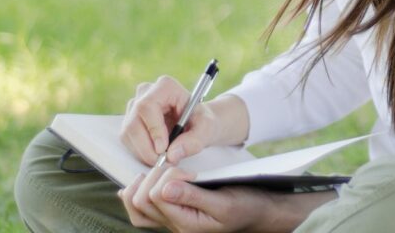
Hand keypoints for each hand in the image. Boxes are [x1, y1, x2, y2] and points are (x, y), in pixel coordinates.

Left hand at [118, 165, 278, 231]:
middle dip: (154, 177)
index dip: (167, 176)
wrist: (257, 212)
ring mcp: (171, 221)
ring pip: (137, 206)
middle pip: (141, 201)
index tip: (189, 172)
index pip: (156, 196)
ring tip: (162, 172)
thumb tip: (165, 189)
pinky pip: (143, 210)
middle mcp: (174, 225)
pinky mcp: (172, 213)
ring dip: (144, 183)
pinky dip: (139, 192)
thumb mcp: (224, 202)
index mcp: (186, 224)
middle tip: (177, 169)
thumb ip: (193, 197)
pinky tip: (147, 181)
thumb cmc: (245, 207)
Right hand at [120, 75, 222, 164]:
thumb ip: (193, 141)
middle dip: (147, 147)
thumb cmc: (202, 121)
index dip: (153, 129)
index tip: (163, 149)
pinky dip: (140, 152)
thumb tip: (172, 154)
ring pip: (128, 133)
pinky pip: (127, 139)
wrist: (197, 123)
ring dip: (143, 152)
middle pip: (134, 122)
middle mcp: (146, 93)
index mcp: (165, 87)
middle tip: (163, 161)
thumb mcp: (206, 130)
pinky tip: (156, 155)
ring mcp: (134, 106)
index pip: (148, 106)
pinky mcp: (130, 120)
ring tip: (164, 159)